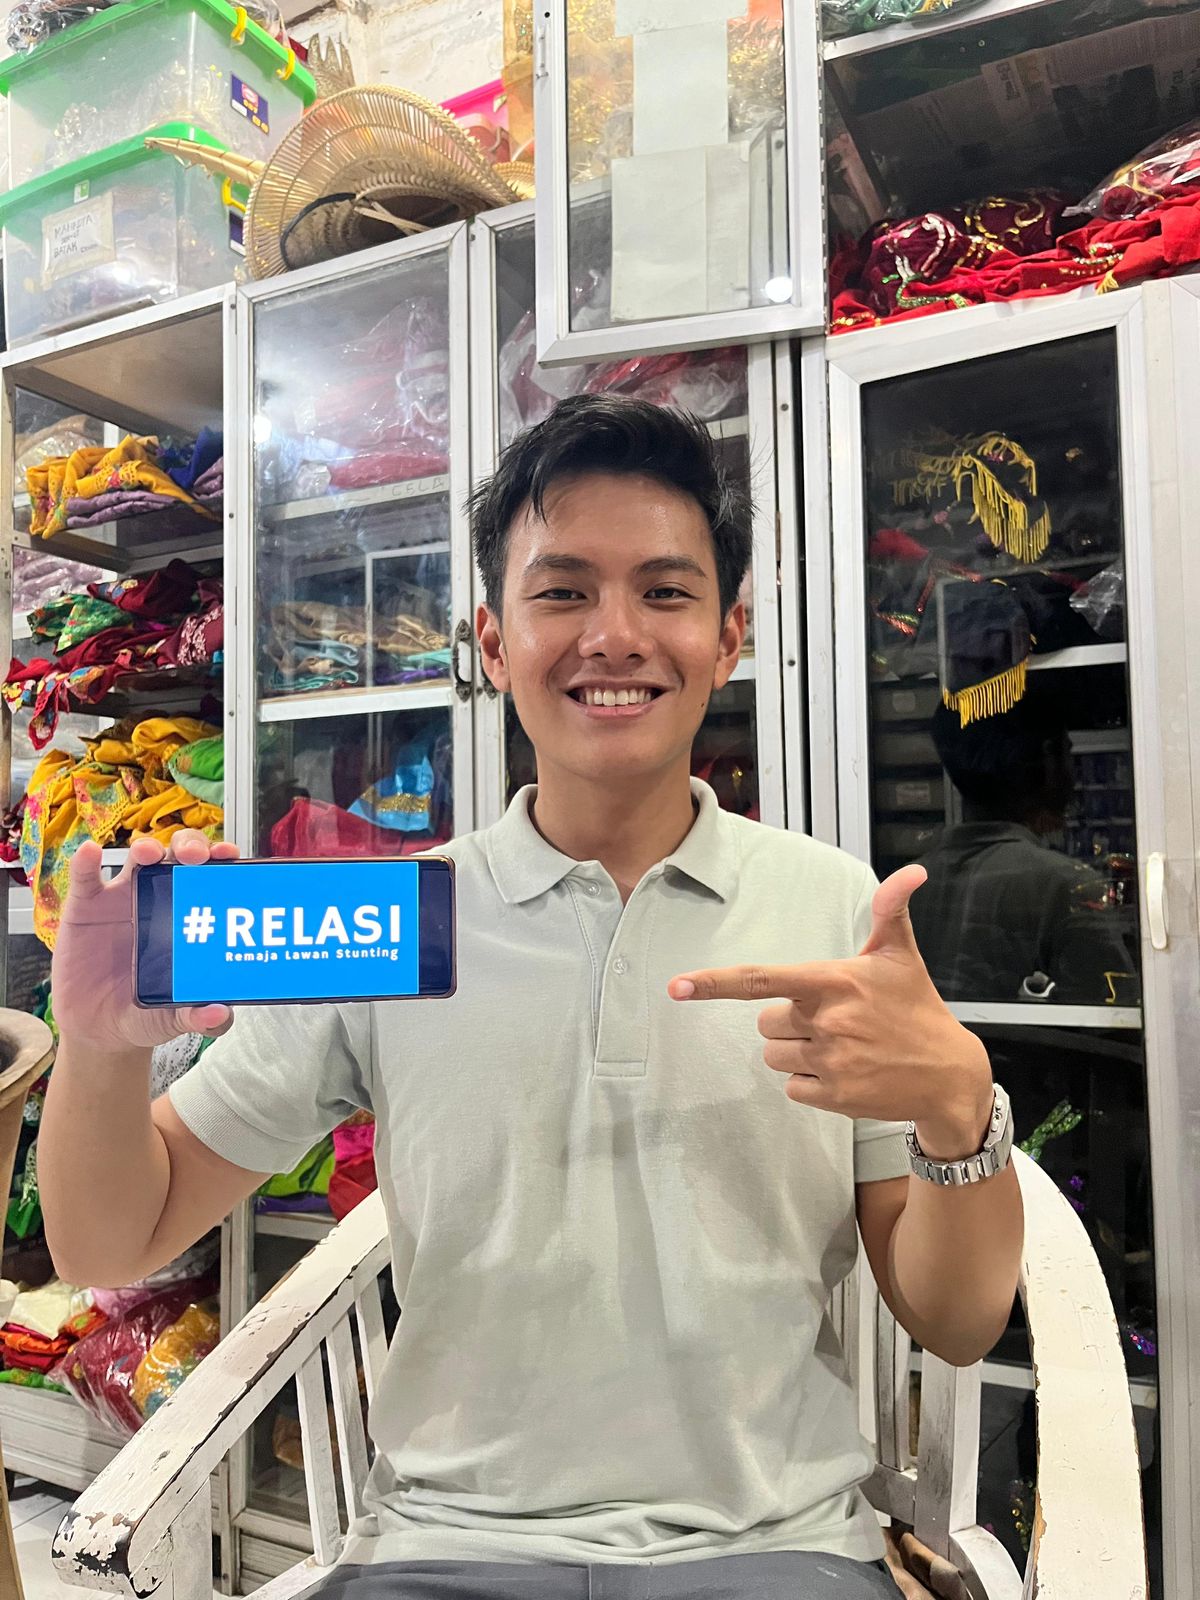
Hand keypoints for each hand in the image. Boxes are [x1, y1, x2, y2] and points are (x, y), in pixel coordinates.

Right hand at [52, 830, 239, 1057]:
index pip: (211, 878)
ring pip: (138, 859)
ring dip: (147, 848)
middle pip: (179, 857)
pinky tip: (89, 852)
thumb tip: (221, 1016)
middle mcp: (160, 900)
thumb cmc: (144, 1012)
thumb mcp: (173, 1018)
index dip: (221, 860)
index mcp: (189, 918)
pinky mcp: (87, 907)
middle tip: (198, 857)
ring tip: (149, 854)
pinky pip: (85, 878)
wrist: (99, 1030)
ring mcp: (123, 900)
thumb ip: (197, 1017)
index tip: (230, 856)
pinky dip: (85, 862)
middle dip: (191, 847)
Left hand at [668, 865, 993, 1156]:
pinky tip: (844, 1074)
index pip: (762, 980)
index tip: (677, 987)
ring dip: (796, 1053)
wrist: (950, 1075)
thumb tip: (914, 870)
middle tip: (832, 1021)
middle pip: (764, 1023)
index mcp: (834, 981)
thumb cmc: (917, 1008)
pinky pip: (792, 1088)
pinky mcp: (835, 1097)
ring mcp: (831, 1062)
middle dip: (788, 1022)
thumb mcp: (902, 956)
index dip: (715, 982)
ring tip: (840, 1047)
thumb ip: (891, 911)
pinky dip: (809, 1084)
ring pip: (774, 1056)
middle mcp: (828, 1021)